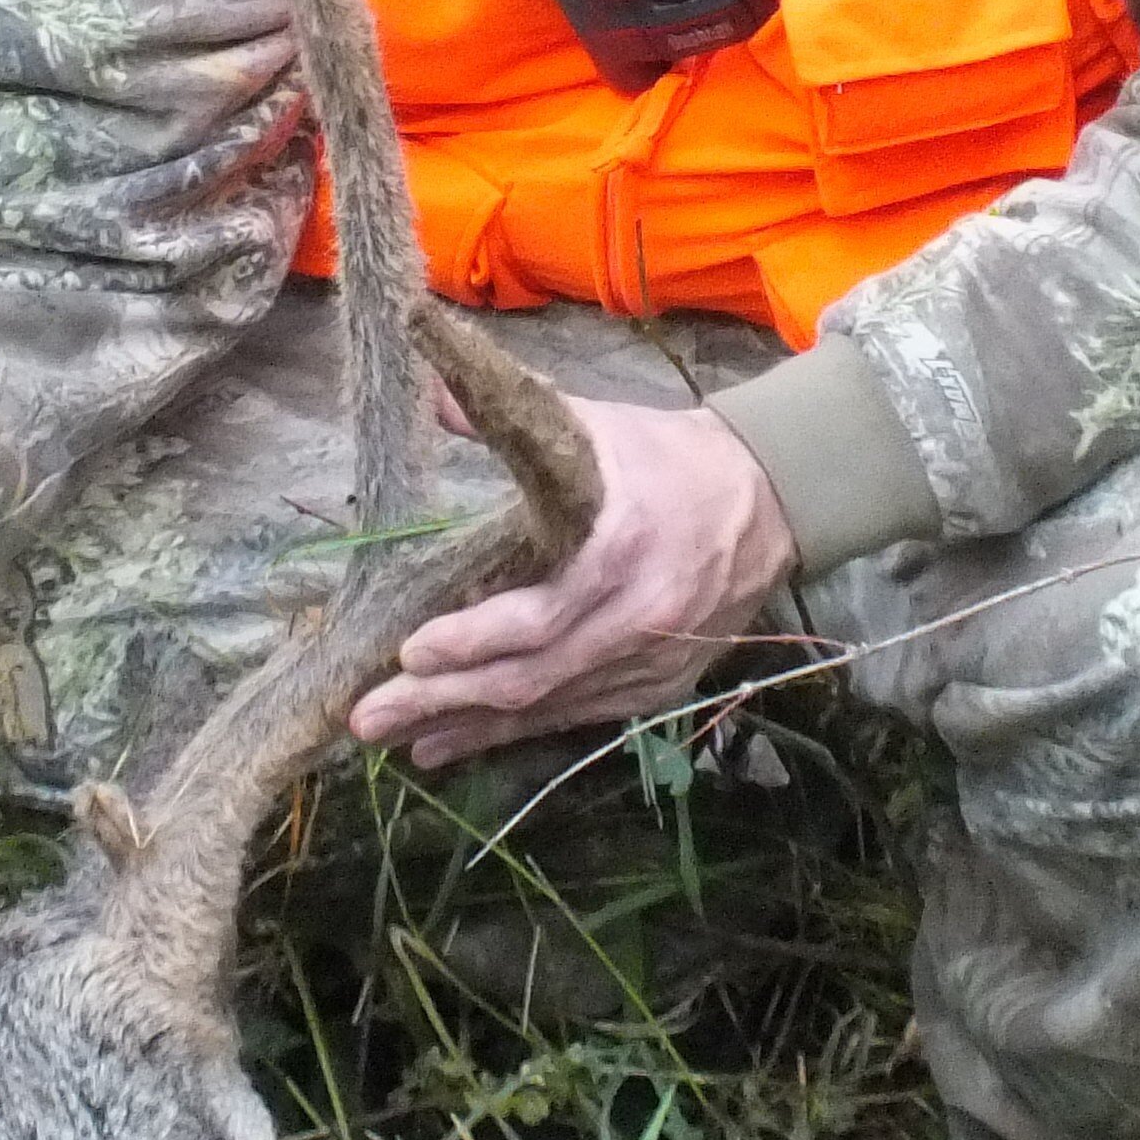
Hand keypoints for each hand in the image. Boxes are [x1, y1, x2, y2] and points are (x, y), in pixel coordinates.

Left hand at [350, 395, 797, 771]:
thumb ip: (511, 416)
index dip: (472, 641)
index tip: (410, 651)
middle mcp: (638, 620)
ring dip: (469, 727)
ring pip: (548, 708)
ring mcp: (650, 663)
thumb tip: (430, 397)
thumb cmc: (668, 459)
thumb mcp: (596, 425)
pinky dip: (513, 732)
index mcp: (621, 552)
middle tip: (368, 717)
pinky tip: (456, 742)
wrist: (771, 500)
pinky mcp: (657, 687)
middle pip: (530, 677)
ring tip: (399, 740)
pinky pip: (575, 718)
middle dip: (444, 701)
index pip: (539, 616)